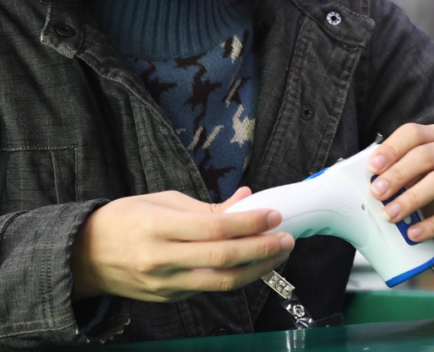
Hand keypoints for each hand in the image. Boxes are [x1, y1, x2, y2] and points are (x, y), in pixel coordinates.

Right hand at [71, 188, 293, 302]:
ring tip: (278, 254)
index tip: (274, 215)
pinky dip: (235, 276)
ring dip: (257, 269)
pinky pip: (208, 288)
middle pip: (223, 258)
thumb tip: (246, 198)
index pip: (215, 228)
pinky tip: (253, 264)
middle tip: (287, 238)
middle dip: (262, 249)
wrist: (83, 256)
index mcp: (159, 227)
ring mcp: (165, 283)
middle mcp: (162, 259)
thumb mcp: (162, 200)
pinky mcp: (169, 298)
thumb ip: (207, 206)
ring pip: (221, 282)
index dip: (249, 223)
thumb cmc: (125, 219)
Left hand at [367, 124, 433, 263]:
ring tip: (390, 216)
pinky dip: (432, 224)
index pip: (413, 133)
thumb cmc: (432, 199)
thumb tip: (362, 184)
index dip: (391, 149)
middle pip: (426, 155)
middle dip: (397, 175)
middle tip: (376, 195)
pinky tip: (413, 234)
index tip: (371, 169)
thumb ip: (394, 177)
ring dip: (411, 199)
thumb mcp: (412, 182)